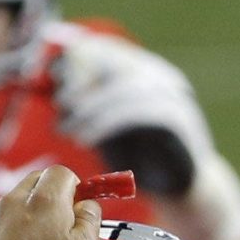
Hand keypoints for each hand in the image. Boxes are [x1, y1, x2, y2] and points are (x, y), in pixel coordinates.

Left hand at [0, 166, 103, 239]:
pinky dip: (9, 238)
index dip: (75, 189)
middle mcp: (13, 204)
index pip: (62, 173)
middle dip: (52, 199)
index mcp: (44, 201)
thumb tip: (88, 208)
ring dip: (30, 220)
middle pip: (35, 184)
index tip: (81, 208)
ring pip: (15, 207)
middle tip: (65, 226)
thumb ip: (90, 223)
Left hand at [50, 26, 239, 239]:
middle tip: (60, 103)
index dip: (79, 56)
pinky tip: (84, 139)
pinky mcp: (176, 119)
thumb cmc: (143, 157)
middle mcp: (161, 76)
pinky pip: (134, 113)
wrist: (185, 190)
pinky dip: (104, 124)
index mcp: (147, 70)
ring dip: (89, 108)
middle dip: (81, 81)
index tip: (54, 73)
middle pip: (114, 63)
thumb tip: (56, 76)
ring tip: (67, 129)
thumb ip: (90, 100)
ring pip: (122, 88)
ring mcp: (173, 95)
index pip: (109, 49)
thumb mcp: (110, 123)